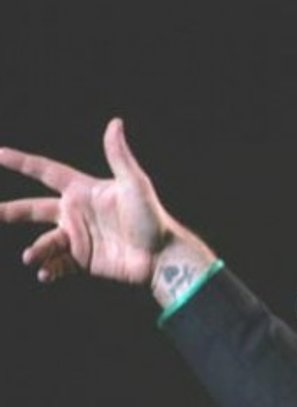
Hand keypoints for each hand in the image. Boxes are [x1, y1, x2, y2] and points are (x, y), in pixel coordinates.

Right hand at [0, 118, 175, 284]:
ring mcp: (78, 237)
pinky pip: (58, 265)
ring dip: (36, 250)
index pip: (46, 171)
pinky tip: (46, 273)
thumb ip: (119, 156)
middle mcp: (76, 213)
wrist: (161, 255)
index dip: (21, 162)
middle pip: (34, 209)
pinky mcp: (83, 260)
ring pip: (44, 241)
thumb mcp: (134, 184)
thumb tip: (115, 122)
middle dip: (11, 211)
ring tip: (32, 257)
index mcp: (83, 191)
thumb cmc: (151, 217)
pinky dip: (49, 269)